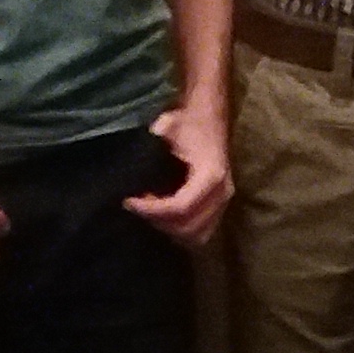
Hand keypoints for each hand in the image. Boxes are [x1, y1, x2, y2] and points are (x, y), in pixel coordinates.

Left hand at [124, 93, 233, 246]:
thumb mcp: (168, 126)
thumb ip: (153, 145)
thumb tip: (134, 164)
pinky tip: (165, 216)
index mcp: (211, 175)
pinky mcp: (220, 206)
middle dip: (158, 221)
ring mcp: (224, 201)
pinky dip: (182, 231)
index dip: (152, 210)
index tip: (129, 202)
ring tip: (152, 212)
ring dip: (171, 229)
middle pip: (188, 226)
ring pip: (197, 234)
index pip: (180, 207)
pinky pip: (203, 231)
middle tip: (138, 207)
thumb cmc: (189, 122)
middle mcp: (222, 192)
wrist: (209, 118)